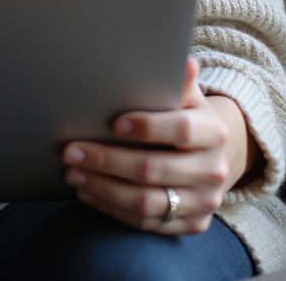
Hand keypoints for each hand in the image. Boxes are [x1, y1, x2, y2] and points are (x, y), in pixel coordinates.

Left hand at [61, 57, 255, 233]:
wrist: (213, 155)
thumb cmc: (187, 116)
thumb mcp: (187, 96)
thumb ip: (179, 82)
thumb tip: (184, 61)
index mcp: (213, 132)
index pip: (180, 130)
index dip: (147, 127)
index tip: (113, 123)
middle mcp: (212, 170)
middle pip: (154, 170)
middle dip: (107, 160)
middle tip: (71, 150)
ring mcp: (204, 202)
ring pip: (147, 203)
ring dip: (103, 188)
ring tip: (72, 172)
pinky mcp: (192, 224)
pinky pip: (147, 224)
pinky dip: (112, 209)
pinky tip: (88, 192)